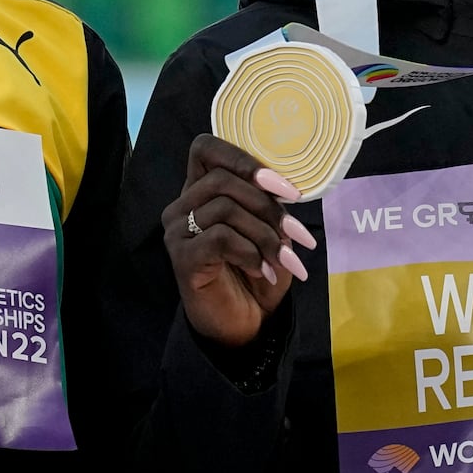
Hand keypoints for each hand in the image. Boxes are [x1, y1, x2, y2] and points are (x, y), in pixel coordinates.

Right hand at [163, 135, 317, 348]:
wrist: (245, 324)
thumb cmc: (258, 272)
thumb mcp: (269, 230)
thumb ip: (269, 202)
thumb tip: (287, 187)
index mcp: (201, 191)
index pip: (205, 148)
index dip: (245, 160)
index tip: (285, 188)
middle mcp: (182, 206)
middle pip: (223, 180)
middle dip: (268, 206)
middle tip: (296, 235)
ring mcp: (177, 232)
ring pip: (225, 209)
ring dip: (265, 235)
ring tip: (284, 260)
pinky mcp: (181, 258)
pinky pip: (220, 238)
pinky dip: (250, 253)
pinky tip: (262, 271)